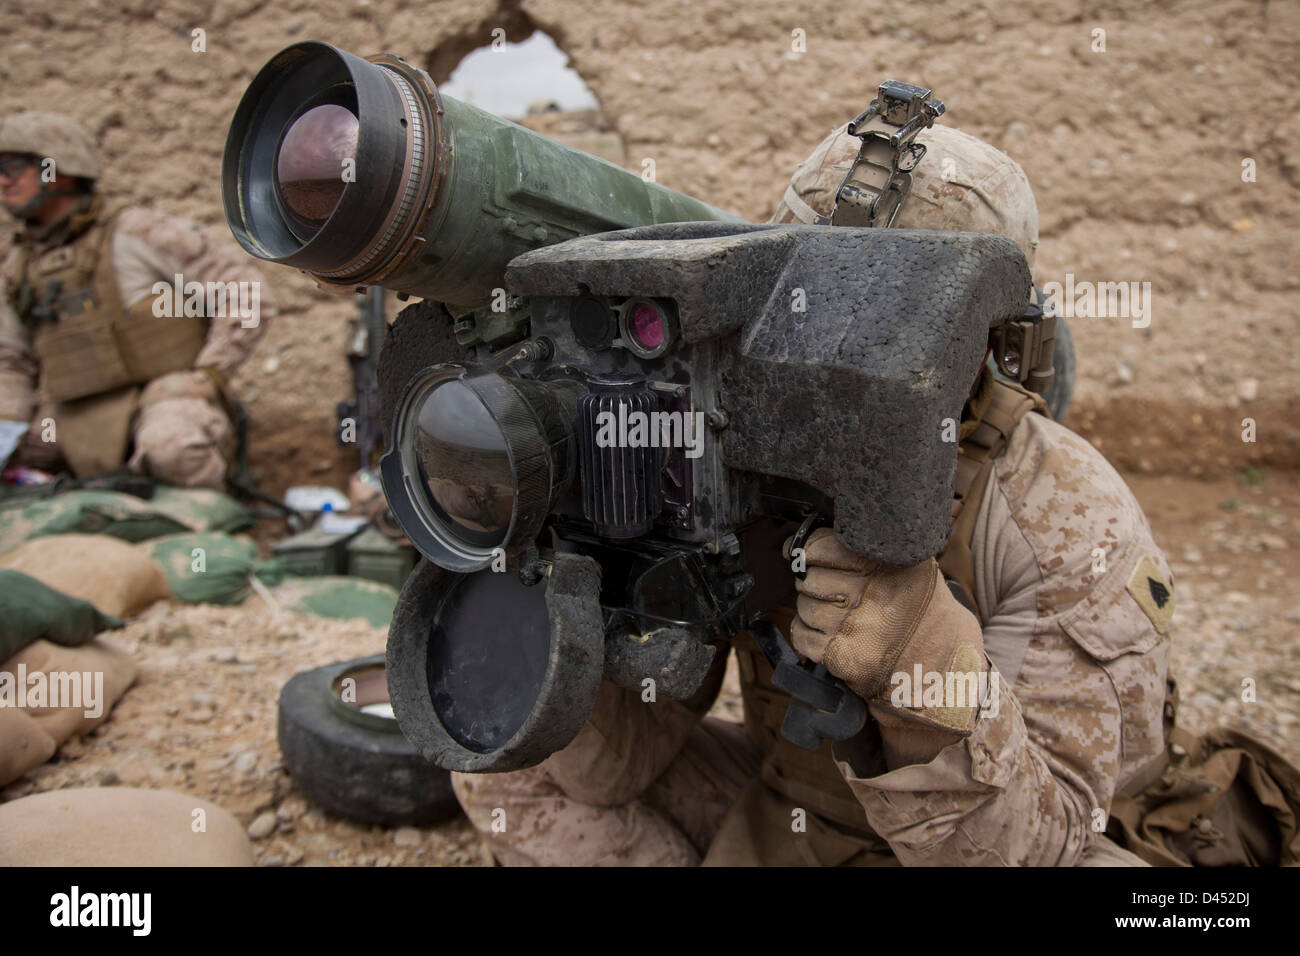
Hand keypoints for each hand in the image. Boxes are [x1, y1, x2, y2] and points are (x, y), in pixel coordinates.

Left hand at [783, 528, 985, 735]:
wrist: (942, 664)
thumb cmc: (919, 611)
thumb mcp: (910, 568)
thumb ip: (866, 552)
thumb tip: (798, 547)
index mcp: (889, 566)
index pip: (824, 548)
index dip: (808, 550)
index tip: (804, 554)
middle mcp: (874, 595)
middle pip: (810, 579)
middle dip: (811, 582)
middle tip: (827, 589)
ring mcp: (858, 629)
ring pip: (804, 607)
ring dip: (810, 609)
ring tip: (833, 613)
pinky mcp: (845, 659)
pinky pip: (802, 637)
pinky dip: (806, 634)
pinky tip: (826, 633)